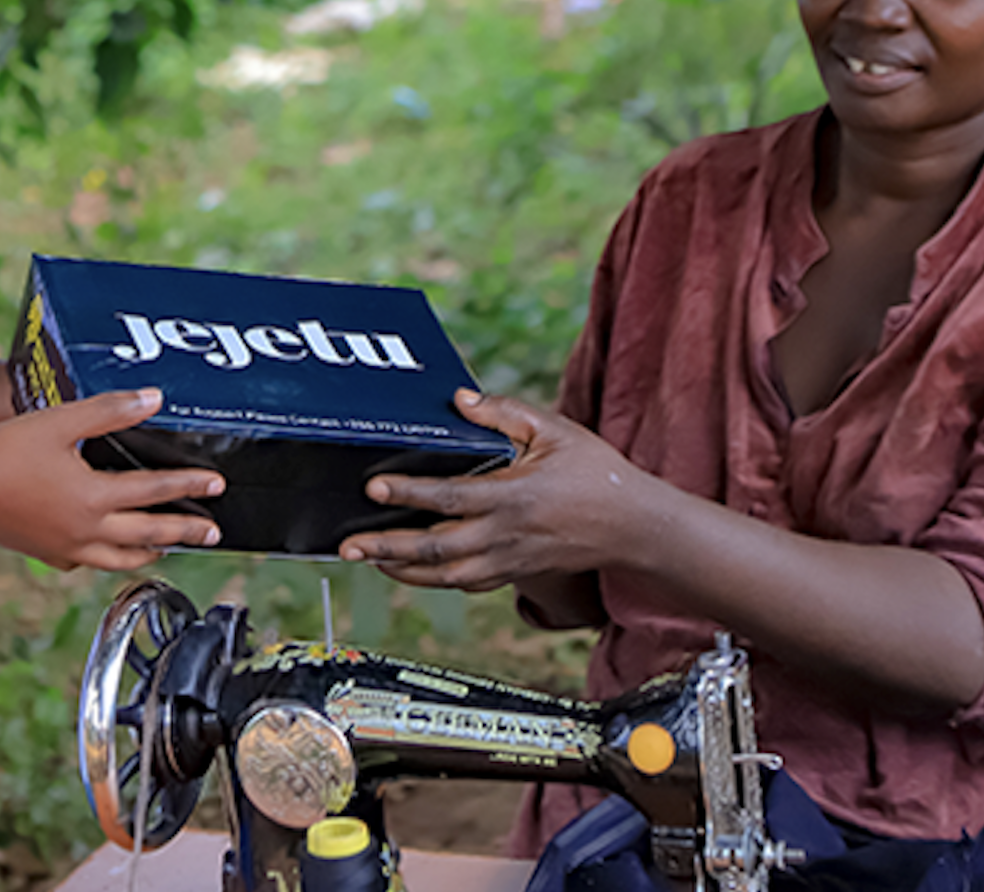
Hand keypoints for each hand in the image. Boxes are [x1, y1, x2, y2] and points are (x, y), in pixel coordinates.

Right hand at [0, 390, 224, 571]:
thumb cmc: (2, 452)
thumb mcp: (59, 421)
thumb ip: (109, 411)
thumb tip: (153, 399)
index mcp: (93, 497)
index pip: (156, 492)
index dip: (190, 486)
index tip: (217, 484)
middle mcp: (85, 531)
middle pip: (149, 535)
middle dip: (185, 532)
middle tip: (213, 533)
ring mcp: (65, 549)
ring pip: (120, 559)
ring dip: (150, 552)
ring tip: (167, 547)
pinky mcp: (46, 555)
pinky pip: (87, 563)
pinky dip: (108, 559)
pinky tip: (107, 550)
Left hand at [337, 390, 652, 591]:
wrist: (633, 527)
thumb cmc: (596, 475)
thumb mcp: (555, 430)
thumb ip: (504, 413)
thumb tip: (461, 399)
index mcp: (513, 496)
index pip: (449, 497)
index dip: (408, 493)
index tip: (374, 488)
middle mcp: (505, 535)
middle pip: (436, 548)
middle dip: (388, 547)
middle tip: (350, 544)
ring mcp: (508, 560)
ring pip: (445, 576)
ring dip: (403, 571)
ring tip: (370, 561)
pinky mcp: (514, 573)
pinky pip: (466, 584)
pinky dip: (433, 581)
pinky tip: (411, 572)